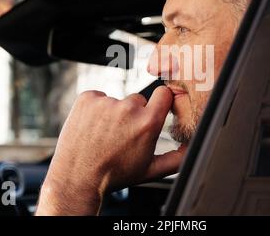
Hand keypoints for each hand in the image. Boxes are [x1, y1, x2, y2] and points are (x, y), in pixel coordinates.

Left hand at [36, 86, 186, 215]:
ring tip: (104, 134)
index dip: (161, 100)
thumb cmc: (114, 174)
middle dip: (133, 114)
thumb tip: (191, 148)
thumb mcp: (151, 170)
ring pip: (117, 100)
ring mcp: (106, 102)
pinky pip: (98, 97)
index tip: (154, 108)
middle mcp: (128, 109)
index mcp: (147, 123)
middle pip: (138, 99)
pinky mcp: (87, 98)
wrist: (78, 176)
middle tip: (122, 134)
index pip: (164, 93)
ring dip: (113, 112)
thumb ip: (177, 158)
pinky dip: (96, 108)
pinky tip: (93, 127)